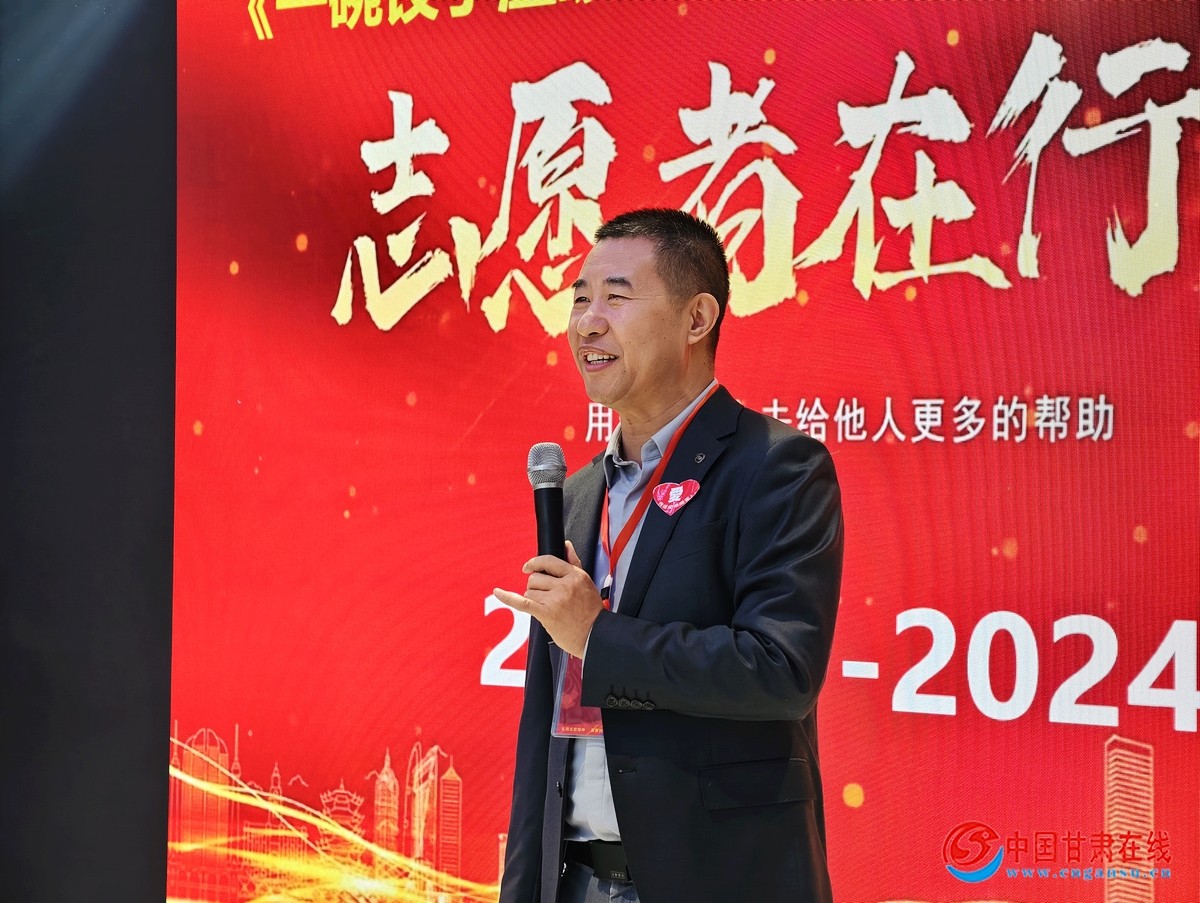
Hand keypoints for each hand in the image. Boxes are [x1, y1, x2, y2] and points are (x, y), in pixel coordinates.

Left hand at [494, 541, 602, 657]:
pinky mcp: (546, 614)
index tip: (528, 567)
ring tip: (547, 608)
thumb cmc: (591, 610)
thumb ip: (574, 561)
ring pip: (529, 591)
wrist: (595, 635)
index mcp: (575, 575)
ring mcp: (555, 599)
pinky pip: (522, 602)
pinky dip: (507, 597)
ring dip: (533, 599)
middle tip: (547, 599)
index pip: (548, 561)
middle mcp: (565, 585)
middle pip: (535, 578)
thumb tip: (566, 544)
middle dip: (536, 587)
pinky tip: (497, 592)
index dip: (535, 563)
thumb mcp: (586, 582)